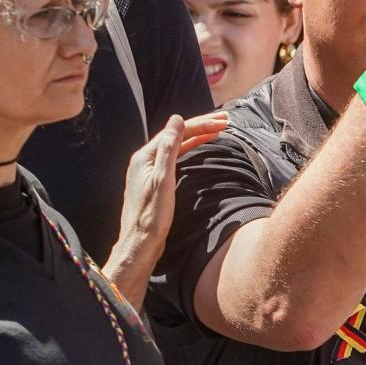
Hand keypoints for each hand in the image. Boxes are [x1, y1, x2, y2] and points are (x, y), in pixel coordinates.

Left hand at [117, 112, 227, 255]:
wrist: (140, 245)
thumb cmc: (151, 217)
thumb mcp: (163, 180)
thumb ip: (168, 148)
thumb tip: (177, 119)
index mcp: (145, 156)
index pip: (177, 131)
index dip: (201, 124)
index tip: (223, 122)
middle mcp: (144, 160)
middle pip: (177, 136)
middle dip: (201, 126)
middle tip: (226, 121)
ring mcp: (149, 171)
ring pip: (177, 147)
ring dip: (197, 136)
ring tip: (217, 131)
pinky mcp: (154, 183)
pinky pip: (175, 158)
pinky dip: (190, 150)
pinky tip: (198, 149)